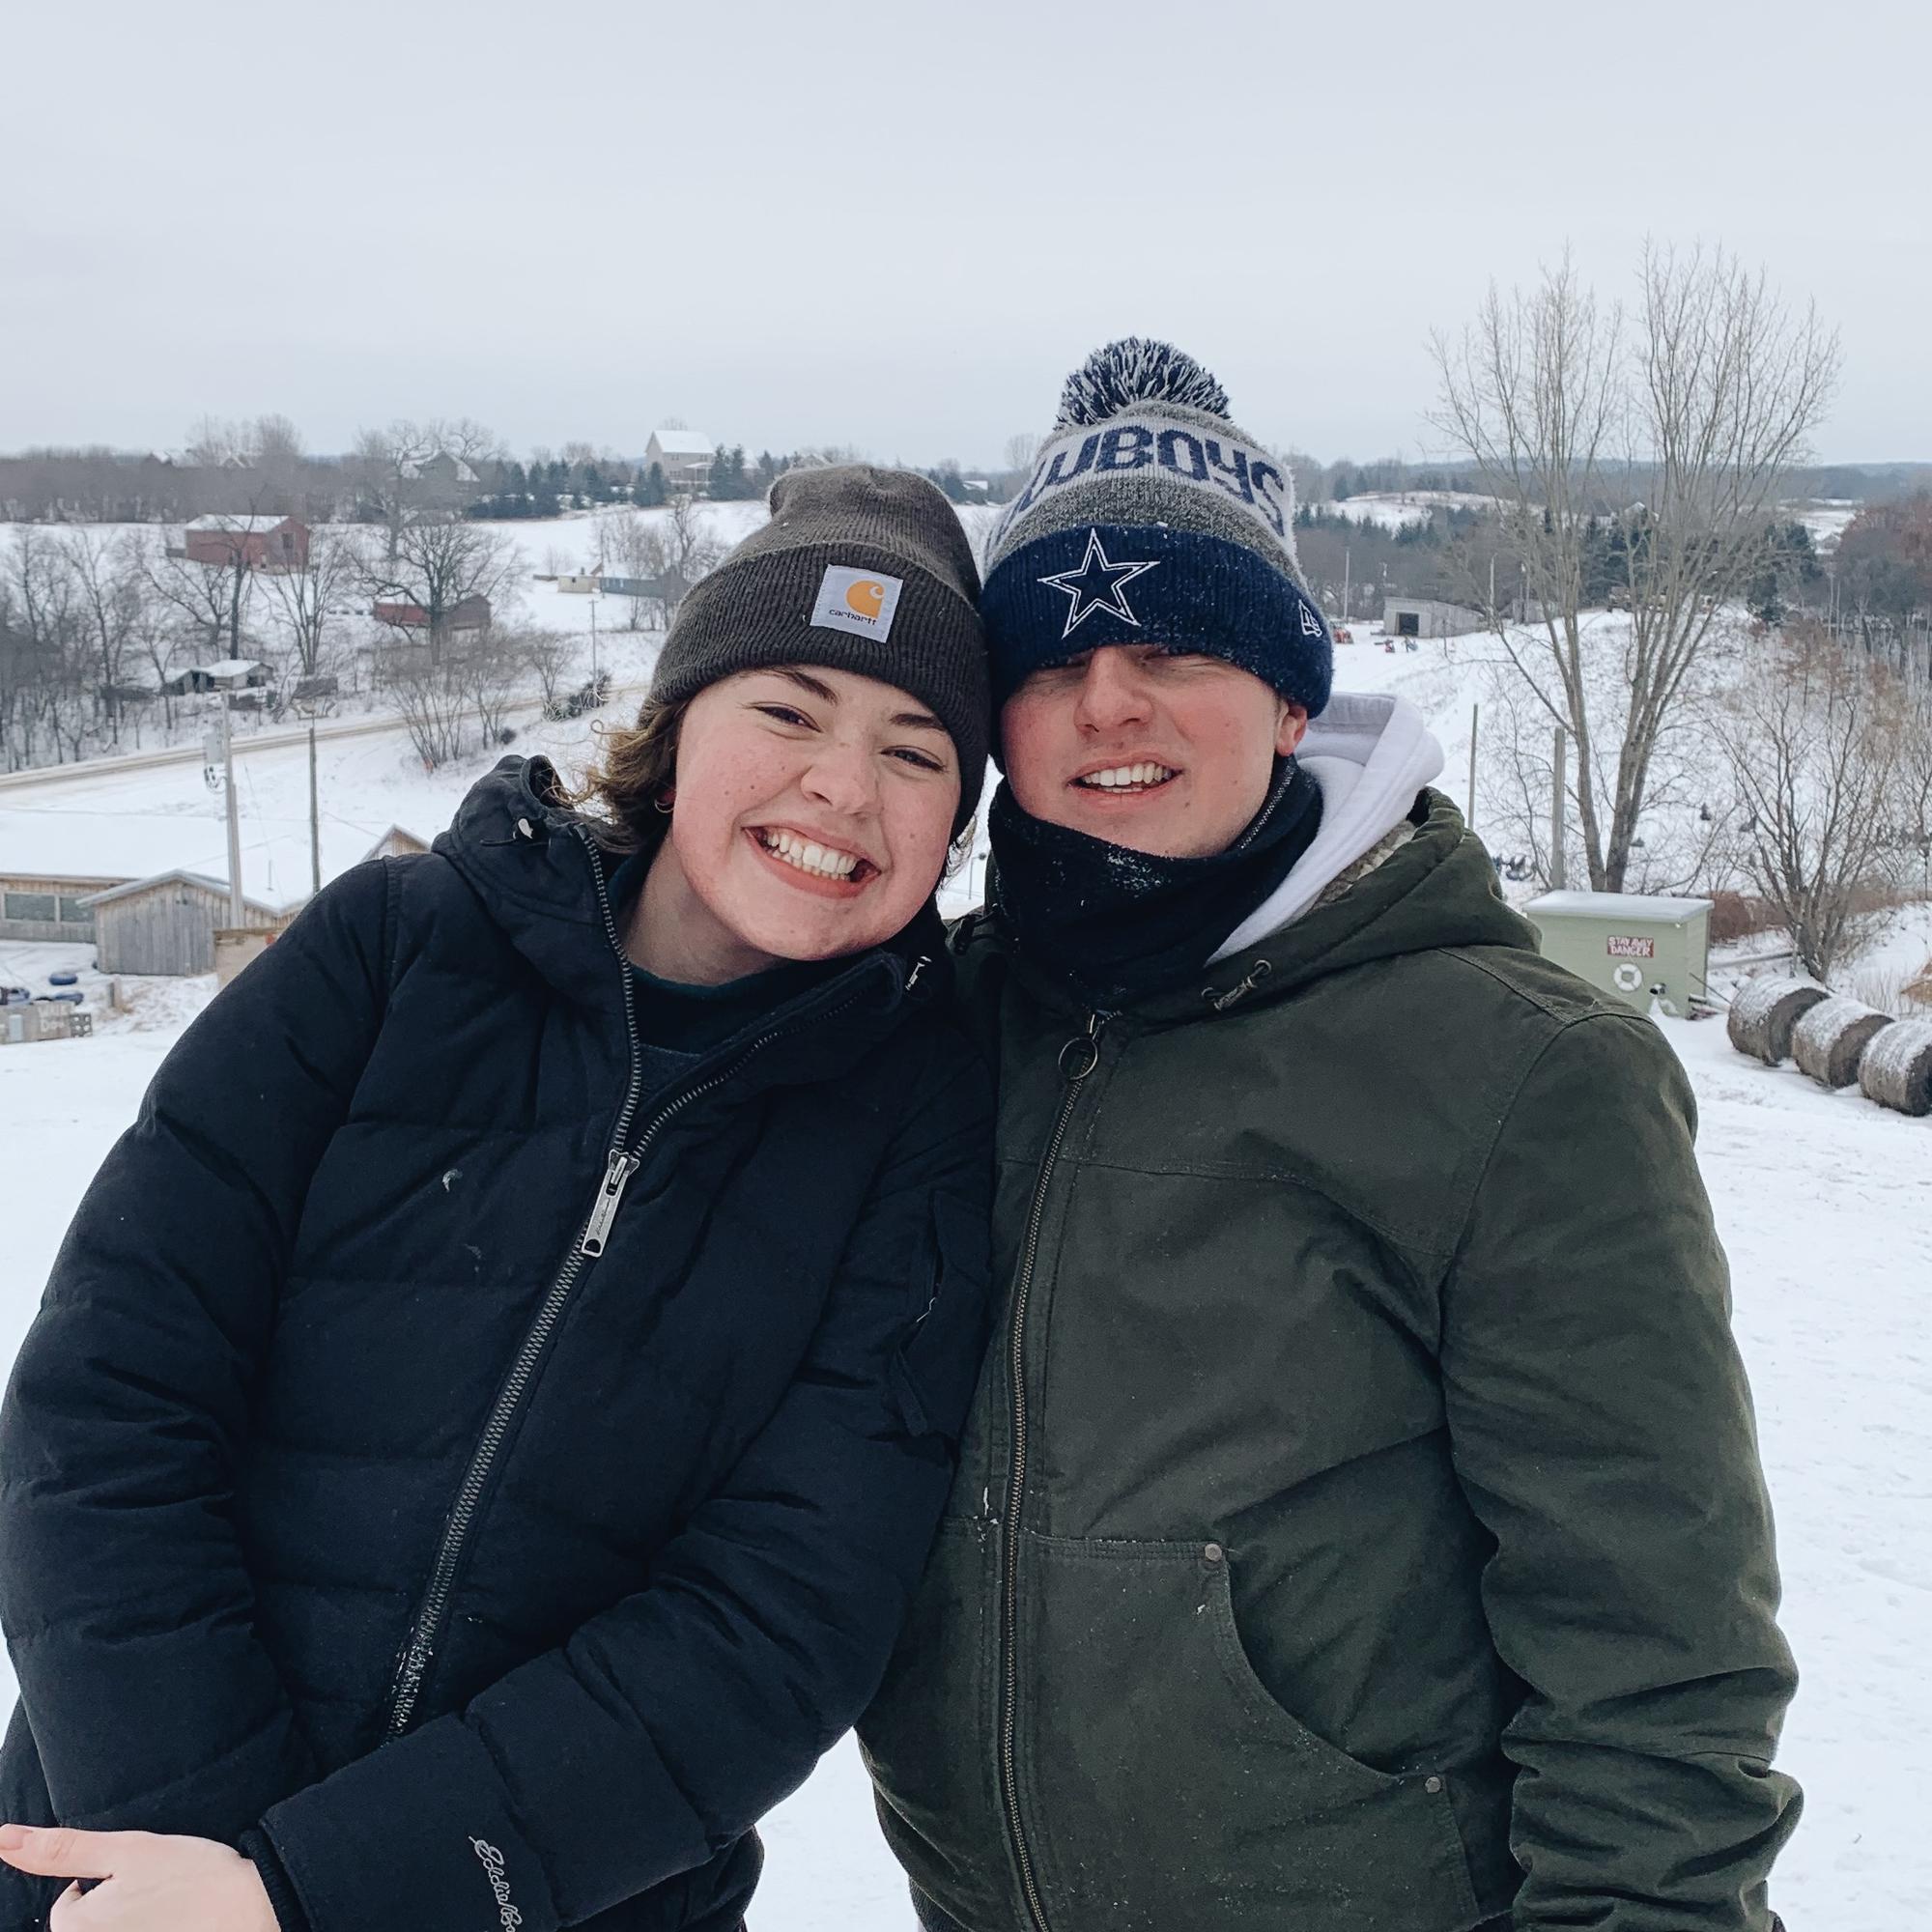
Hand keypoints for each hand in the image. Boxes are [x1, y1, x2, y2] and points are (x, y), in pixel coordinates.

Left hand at [0, 1823, 278, 1930]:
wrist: (253, 1909)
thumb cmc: (192, 1876)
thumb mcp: (126, 1850)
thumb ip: (61, 1849)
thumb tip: (2, 1839)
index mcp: (75, 1930)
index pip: (69, 1902)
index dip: (107, 1879)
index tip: (145, 1873)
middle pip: (91, 1924)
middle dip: (119, 1904)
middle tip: (161, 1889)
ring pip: (119, 1930)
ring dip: (138, 1920)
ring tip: (173, 1908)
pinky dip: (156, 1929)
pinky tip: (180, 1924)